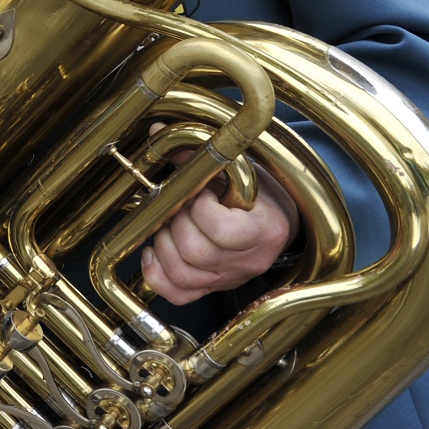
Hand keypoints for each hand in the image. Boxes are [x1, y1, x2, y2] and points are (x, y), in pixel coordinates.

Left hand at [141, 165, 298, 304]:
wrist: (276, 218)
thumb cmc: (258, 191)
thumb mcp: (239, 169)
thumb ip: (199, 154)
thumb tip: (157, 133)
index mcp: (265, 229)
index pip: (222, 231)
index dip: (199, 209)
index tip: (201, 192)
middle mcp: (250, 261)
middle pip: (196, 252)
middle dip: (176, 224)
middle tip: (179, 207)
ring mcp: (231, 278)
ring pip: (183, 275)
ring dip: (163, 245)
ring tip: (168, 225)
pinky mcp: (213, 287)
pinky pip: (179, 295)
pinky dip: (157, 276)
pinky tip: (152, 252)